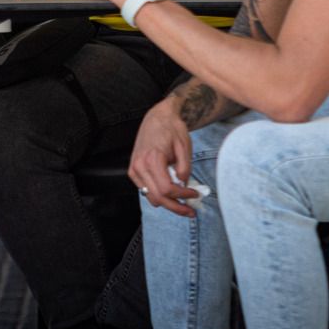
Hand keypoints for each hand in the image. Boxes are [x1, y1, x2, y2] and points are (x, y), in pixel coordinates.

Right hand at [129, 94, 203, 217]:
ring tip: (183, 203)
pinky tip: (171, 193)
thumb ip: (185, 168)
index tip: (195, 194)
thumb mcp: (184, 147)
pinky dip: (159, 195)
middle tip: (190, 211)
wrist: (158, 117)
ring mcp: (134, 169)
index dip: (182, 196)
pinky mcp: (134, 171)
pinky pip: (146, 190)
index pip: (166, 189)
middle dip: (176, 207)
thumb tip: (184, 185)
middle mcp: (139, 166)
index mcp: (152, 159)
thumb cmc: (171, 128)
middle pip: (158, 198)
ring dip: (168, 203)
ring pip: (151, 197)